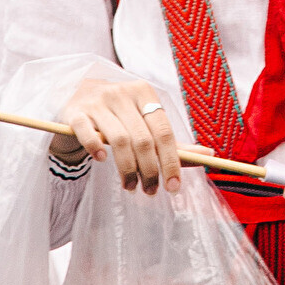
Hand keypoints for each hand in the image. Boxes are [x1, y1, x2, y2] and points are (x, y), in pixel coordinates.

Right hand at [55, 66, 182, 193]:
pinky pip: (88, 132)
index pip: (164, 131)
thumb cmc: (118, 115)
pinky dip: (96, 148)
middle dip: (150, 170)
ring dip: (127, 169)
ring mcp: (97, 101)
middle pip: (143, 139)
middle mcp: (121, 93)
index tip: (174, 186)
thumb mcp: (144, 122)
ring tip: (130, 187)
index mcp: (144, 93)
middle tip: (150, 191)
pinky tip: (102, 160)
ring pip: (119, 140)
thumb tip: (208, 155)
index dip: (171, 161)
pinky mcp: (75, 112)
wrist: (76, 97)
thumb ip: (172, 141)